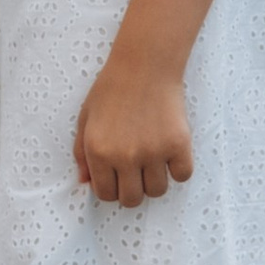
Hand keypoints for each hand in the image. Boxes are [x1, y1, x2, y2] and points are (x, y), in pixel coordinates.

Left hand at [73, 49, 192, 207]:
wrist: (144, 65)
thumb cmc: (112, 89)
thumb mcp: (86, 119)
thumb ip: (82, 153)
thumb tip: (85, 182)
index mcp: (98, 151)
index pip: (105, 194)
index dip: (111, 189)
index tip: (117, 179)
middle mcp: (124, 156)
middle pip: (132, 199)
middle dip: (132, 190)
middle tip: (135, 174)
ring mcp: (153, 152)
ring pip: (157, 191)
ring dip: (154, 181)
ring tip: (152, 161)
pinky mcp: (178, 145)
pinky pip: (182, 175)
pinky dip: (178, 169)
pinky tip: (170, 155)